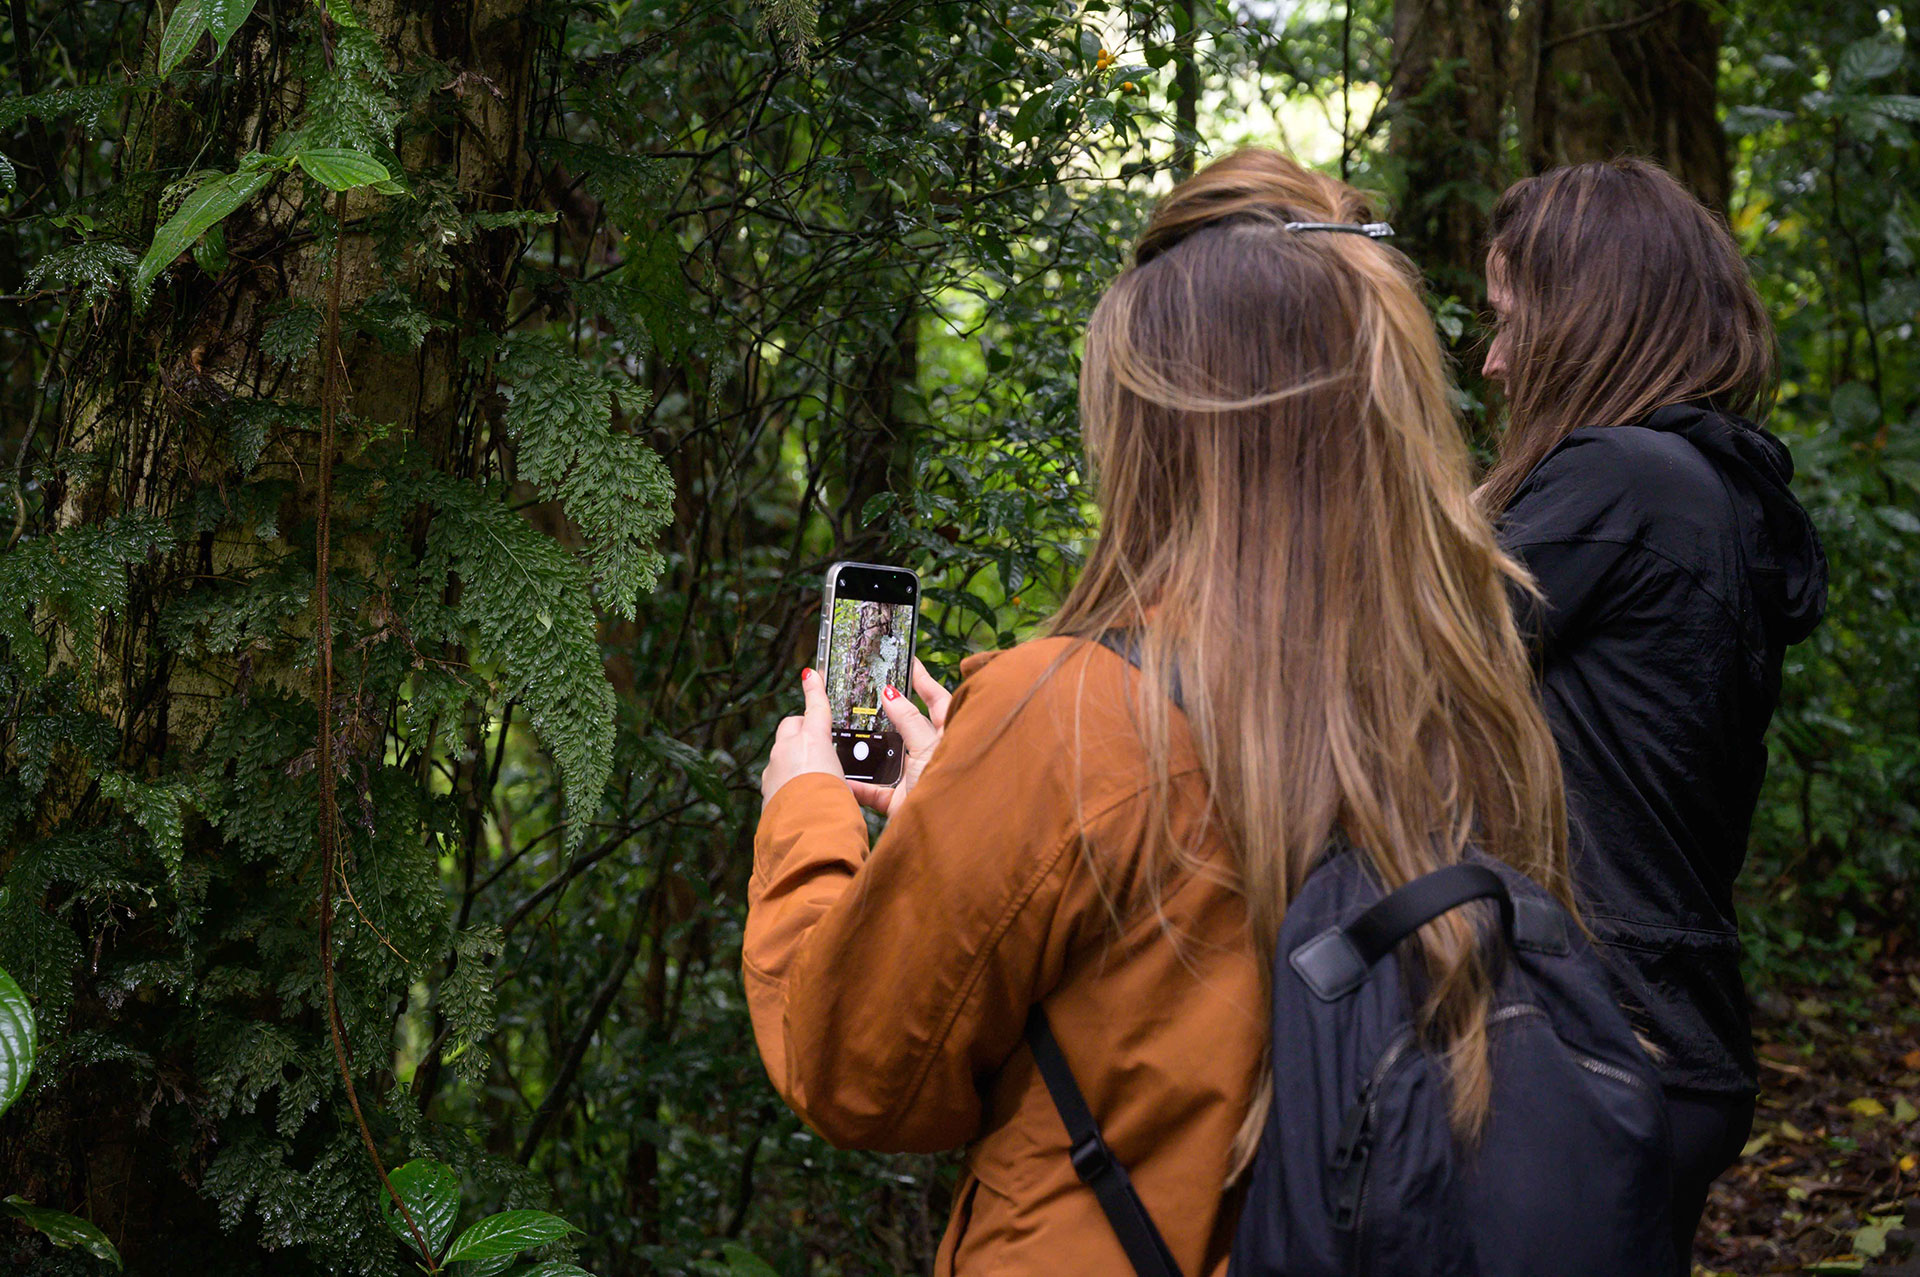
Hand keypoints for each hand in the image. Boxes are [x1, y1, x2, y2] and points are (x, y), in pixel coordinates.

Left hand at [760, 667, 844, 802]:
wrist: (805, 834)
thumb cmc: (832, 808)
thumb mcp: (848, 784)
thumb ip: (838, 771)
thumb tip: (834, 774)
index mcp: (814, 741)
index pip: (816, 707)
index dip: (814, 688)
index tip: (810, 674)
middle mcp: (789, 748)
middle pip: (793, 725)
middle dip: (803, 729)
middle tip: (820, 745)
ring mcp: (774, 766)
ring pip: (782, 749)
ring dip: (794, 755)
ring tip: (813, 777)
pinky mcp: (766, 784)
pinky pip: (776, 772)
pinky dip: (786, 776)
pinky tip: (799, 793)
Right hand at [848, 658, 951, 815]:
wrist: (949, 835)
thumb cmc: (953, 786)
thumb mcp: (929, 747)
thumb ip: (910, 721)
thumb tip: (891, 694)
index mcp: (951, 735)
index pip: (937, 699)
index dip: (923, 680)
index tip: (908, 662)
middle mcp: (933, 755)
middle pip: (907, 727)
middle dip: (886, 714)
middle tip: (865, 693)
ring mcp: (915, 778)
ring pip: (886, 757)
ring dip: (867, 750)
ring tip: (844, 732)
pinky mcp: (900, 802)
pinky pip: (874, 790)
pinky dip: (857, 786)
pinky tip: (839, 778)